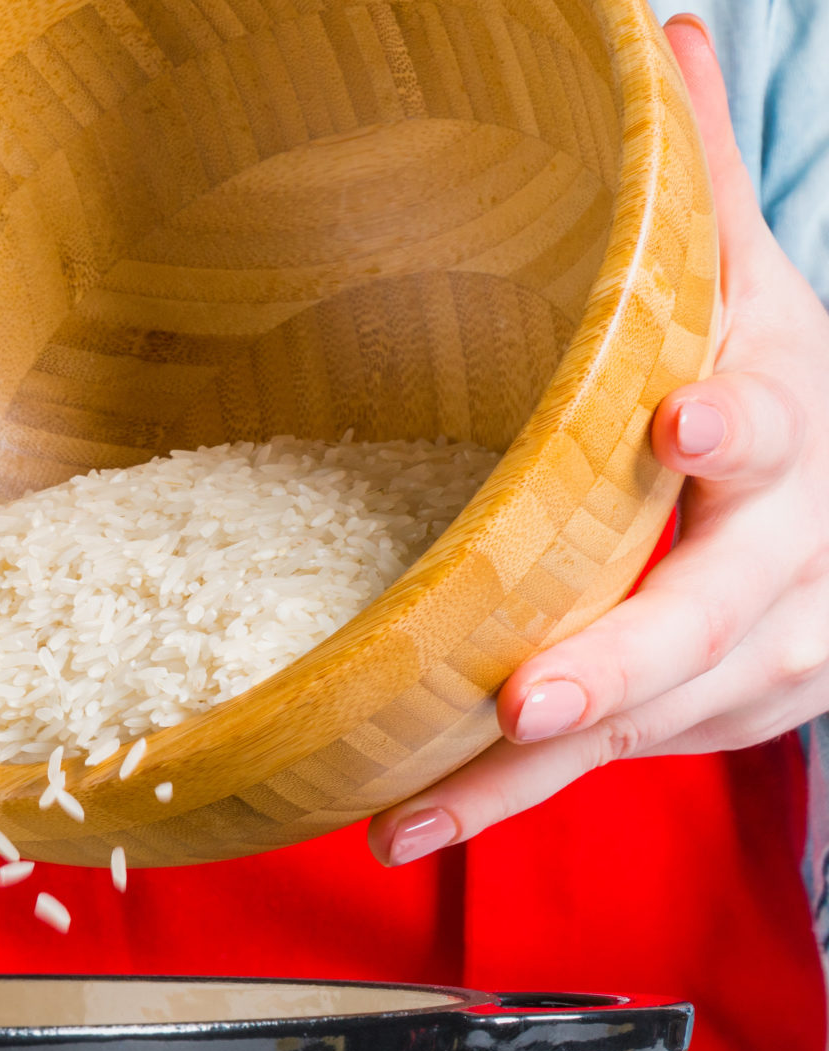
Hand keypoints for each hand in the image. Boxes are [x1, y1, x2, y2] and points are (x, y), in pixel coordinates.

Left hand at [370, 14, 828, 865]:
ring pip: (652, 720)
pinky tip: (410, 821)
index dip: (741, 421)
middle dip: (621, 659)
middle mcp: (790, 552)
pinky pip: (608, 767)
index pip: (780, 414)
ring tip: (413, 806)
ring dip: (533, 775)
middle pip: (715, 612)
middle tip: (528, 696)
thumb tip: (659, 34)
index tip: (690, 419)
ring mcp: (759, 656)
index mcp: (792, 420)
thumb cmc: (766, 382)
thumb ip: (695, 190)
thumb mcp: (746, 284)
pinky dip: (510, 801)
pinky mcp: (706, 719)